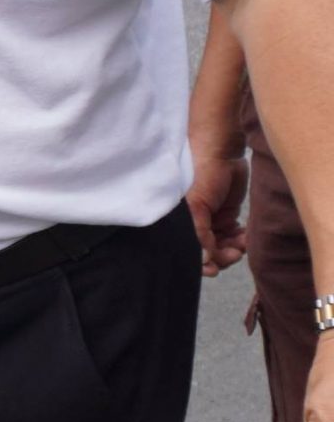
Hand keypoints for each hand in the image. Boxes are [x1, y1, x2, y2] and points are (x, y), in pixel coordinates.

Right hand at [186, 143, 247, 277]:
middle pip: (205, 252)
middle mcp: (192, 224)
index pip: (187, 251)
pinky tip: (243, 236)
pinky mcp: (225, 215)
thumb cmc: (200, 175)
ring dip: (232, 249)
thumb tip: (204, 262)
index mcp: (179, 222)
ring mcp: (209, 221)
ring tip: (242, 244)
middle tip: (234, 254)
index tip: (215, 269)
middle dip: (221, 256)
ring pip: (221, 246)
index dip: (200, 263)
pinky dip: (239, 240)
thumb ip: (199, 234)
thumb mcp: (196, 206)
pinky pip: (232, 236)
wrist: (221, 152)